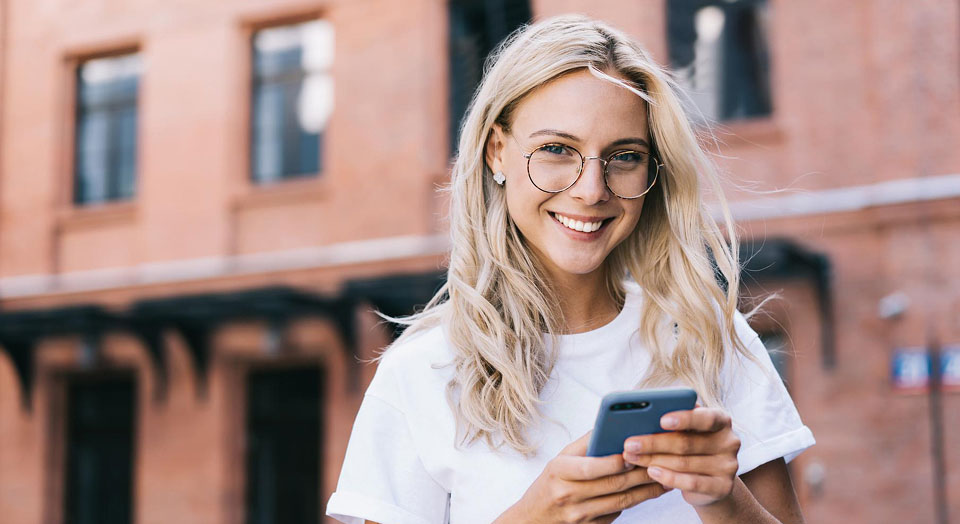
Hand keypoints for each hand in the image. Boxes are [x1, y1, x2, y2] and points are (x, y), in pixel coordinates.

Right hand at [497, 431, 670, 523]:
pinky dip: (638, 501)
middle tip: (663, 461)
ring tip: (666, 477)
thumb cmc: (551, 483)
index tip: (636, 452)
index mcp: (560, 472)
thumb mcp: (560, 459)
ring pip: (622, 501)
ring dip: (647, 490)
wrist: (534, 519)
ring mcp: (580, 516)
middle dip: (642, 473)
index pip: (592, 467)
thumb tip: (612, 424)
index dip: (616, 461)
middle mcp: (568, 495)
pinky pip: (620, 513)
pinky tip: (651, 491)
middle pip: (613, 485)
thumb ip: (586, 443)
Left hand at [622, 407, 740, 506]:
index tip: (661, 420)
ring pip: (684, 463)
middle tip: (629, 443)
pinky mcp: (723, 487)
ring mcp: (728, 466)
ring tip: (632, 457)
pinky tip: (651, 472)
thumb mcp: (687, 430)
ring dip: (653, 460)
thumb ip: (674, 419)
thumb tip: (642, 414)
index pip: (705, 417)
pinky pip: (691, 482)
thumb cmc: (691, 447)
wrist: (711, 481)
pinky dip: (668, 477)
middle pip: (686, 442)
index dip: (684, 418)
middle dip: (654, 442)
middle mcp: (729, 441)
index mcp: (721, 420)